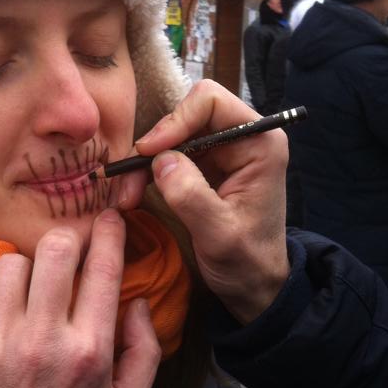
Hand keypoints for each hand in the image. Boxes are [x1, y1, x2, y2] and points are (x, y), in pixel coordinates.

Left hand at [0, 210, 160, 387]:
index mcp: (90, 351)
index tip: (109, 218)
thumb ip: (144, 352)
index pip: (103, 268)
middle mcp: (43, 340)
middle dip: (66, 239)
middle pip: (53, 249)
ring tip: (29, 293)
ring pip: (8, 265)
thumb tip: (136, 301)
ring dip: (24, 272)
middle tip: (68, 251)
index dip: (109, 232)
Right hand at [118, 80, 289, 323]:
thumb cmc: (247, 262)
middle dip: (154, 144)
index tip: (149, 151)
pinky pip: (168, 154)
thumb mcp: (219, 234)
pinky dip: (147, 172)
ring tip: (127, 195)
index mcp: (259, 143)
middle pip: (186, 116)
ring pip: (171, 135)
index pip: (211, 102)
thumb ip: (191, 195)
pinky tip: (134, 195)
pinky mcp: (205, 165)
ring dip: (145, 162)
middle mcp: (242, 137)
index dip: (176, 120)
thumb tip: (160, 160)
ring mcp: (222, 150)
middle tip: (128, 178)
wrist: (254, 285)